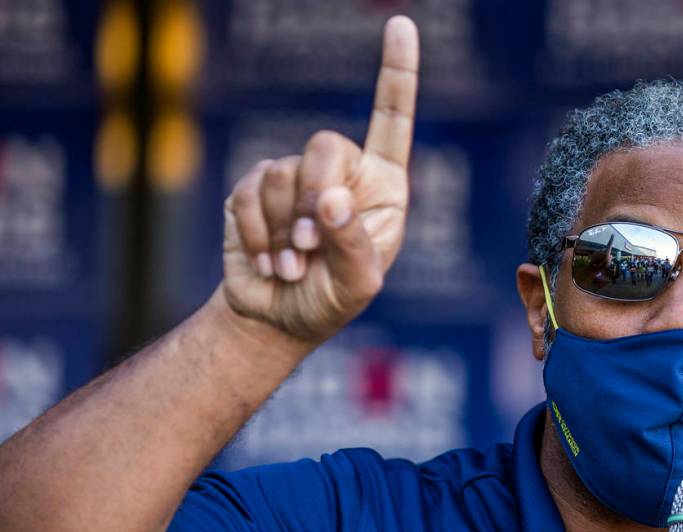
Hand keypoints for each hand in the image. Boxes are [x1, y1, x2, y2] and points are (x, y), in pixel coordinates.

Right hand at [221, 15, 418, 340]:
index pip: (392, 121)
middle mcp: (342, 173)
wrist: (276, 318)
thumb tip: (332, 196)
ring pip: (283, 174)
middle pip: (325, 146)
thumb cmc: (329, 301)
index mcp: (382, 187)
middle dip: (314, 199)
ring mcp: (296, 178)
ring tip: (292, 267)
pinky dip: (259, 235)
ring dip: (285, 231)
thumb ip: (351, 241)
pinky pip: (250, 193)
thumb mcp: (356, 283)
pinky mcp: (254, 190)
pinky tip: (269, 262)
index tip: (400, 24)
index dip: (397, 74)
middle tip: (311, 247)